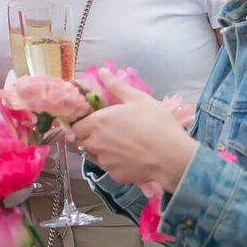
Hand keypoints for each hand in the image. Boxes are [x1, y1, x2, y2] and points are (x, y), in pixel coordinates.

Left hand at [69, 70, 197, 194]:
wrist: (171, 155)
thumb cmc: (156, 123)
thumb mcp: (138, 98)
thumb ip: (116, 86)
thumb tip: (102, 71)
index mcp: (98, 122)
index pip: (75, 126)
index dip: (83, 123)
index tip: (94, 121)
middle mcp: (95, 143)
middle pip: (83, 141)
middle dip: (91, 137)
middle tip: (110, 132)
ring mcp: (104, 161)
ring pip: (94, 156)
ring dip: (101, 150)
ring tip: (121, 144)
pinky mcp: (114, 175)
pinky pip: (109, 167)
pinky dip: (115, 163)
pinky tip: (130, 157)